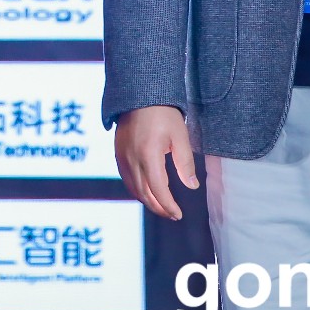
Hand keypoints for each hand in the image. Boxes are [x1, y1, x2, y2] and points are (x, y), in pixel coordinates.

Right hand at [115, 105, 197, 219]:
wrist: (139, 94)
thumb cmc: (163, 113)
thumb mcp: (180, 136)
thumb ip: (185, 163)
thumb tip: (191, 186)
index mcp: (149, 155)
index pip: (158, 190)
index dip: (168, 206)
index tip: (178, 214)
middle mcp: (132, 159)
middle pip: (144, 193)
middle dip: (159, 208)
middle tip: (172, 215)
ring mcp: (122, 156)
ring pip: (133, 188)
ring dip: (147, 201)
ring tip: (162, 207)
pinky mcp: (118, 153)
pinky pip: (126, 178)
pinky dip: (136, 190)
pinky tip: (146, 191)